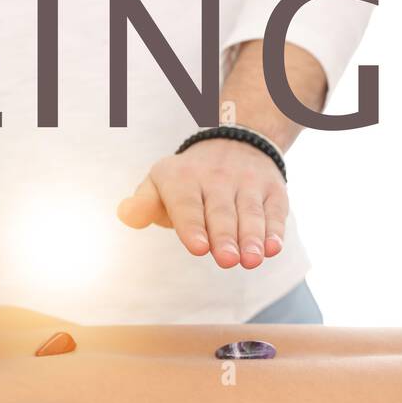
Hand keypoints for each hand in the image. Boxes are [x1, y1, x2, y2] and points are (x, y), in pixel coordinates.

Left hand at [116, 139, 287, 269]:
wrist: (234, 142)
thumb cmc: (186, 181)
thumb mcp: (159, 184)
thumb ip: (143, 204)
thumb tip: (126, 214)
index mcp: (182, 178)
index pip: (186, 204)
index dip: (192, 226)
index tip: (198, 248)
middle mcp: (216, 177)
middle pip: (220, 211)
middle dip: (224, 236)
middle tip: (226, 260)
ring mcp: (247, 182)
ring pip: (249, 212)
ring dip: (251, 237)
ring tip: (251, 260)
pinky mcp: (272, 190)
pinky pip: (274, 211)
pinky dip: (275, 230)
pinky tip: (273, 248)